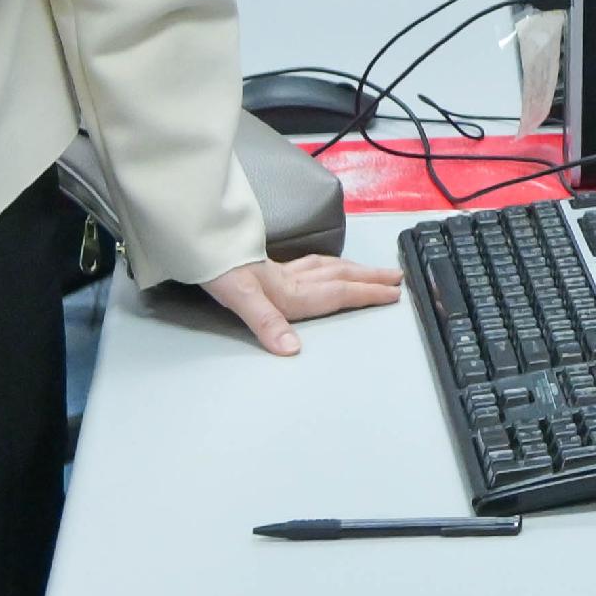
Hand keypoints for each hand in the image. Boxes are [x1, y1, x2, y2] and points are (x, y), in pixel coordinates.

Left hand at [201, 250, 406, 354]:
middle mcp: (291, 279)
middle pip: (339, 276)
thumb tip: (294, 350)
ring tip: (372, 271)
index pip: (337, 292)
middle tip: (397, 277)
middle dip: (370, 278)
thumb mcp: (240, 299)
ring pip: (327, 268)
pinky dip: (327, 264)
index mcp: (290, 291)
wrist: (198, 245)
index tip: (394, 294)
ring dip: (353, 270)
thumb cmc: (218, 272)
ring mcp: (281, 272)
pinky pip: (309, 264)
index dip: (367, 293)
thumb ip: (268, 323)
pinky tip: (324, 266)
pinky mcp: (268, 268)